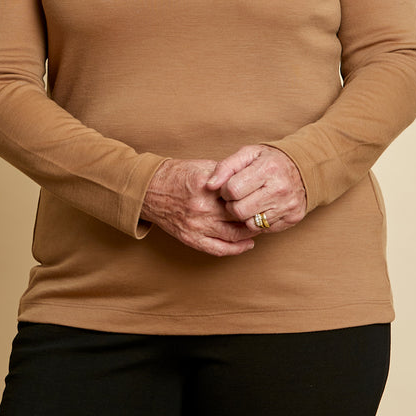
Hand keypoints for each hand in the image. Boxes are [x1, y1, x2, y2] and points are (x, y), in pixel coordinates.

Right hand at [141, 159, 256, 256]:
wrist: (149, 191)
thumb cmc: (175, 175)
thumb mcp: (201, 166)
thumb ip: (225, 173)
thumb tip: (248, 178)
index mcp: (205, 186)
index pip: (239, 193)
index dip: (254, 195)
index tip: (264, 194)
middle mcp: (201, 207)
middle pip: (239, 215)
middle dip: (255, 214)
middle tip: (266, 212)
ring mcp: (196, 225)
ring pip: (233, 234)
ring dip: (249, 232)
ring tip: (259, 227)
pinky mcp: (190, 238)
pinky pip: (218, 249)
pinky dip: (236, 249)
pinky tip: (246, 244)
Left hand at [206, 145, 306, 233]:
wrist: (303, 168)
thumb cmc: (269, 161)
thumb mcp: (248, 154)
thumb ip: (225, 167)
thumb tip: (210, 185)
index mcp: (267, 169)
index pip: (233, 190)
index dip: (225, 190)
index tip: (229, 187)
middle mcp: (280, 188)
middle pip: (239, 211)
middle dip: (232, 205)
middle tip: (237, 197)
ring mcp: (288, 205)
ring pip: (251, 223)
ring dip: (245, 215)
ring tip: (249, 202)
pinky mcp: (292, 218)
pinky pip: (264, 229)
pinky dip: (259, 221)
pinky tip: (261, 208)